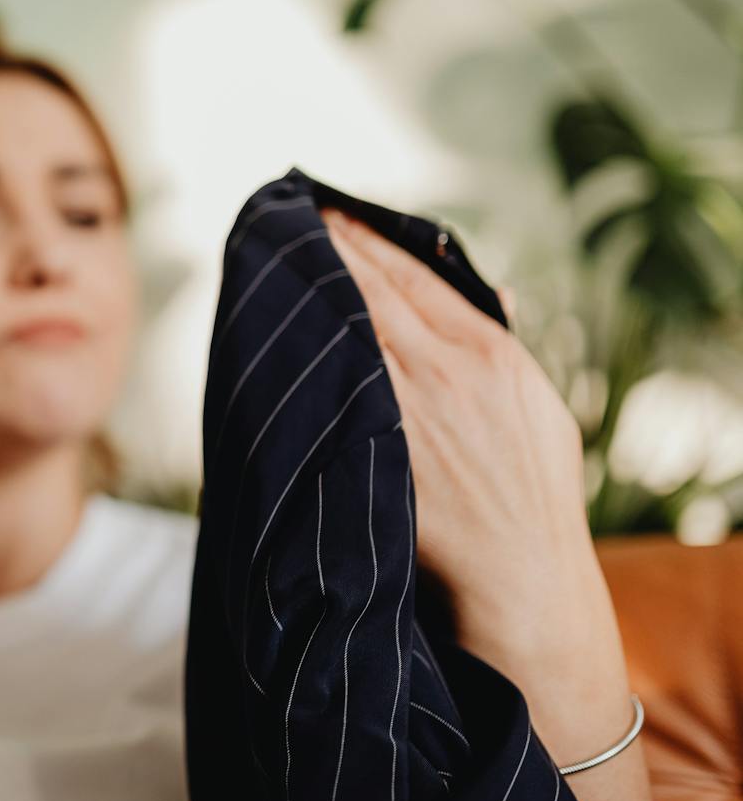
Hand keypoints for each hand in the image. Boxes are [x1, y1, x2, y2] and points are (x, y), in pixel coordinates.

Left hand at [320, 207, 656, 800]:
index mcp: (494, 354)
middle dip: (322, 249)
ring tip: (262, 254)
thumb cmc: (530, 506)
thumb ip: (501, 353)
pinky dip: (296, 347)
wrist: (522, 589)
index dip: (365, 239)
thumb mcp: (538, 415)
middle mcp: (453, 370)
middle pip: (370, 289)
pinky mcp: (377, 447)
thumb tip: (489, 290)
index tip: (326, 211)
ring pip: (343, 325)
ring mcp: (412, 407)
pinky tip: (266, 326)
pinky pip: (326, 382)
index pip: (416, 275)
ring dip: (301, 287)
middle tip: (276, 215)